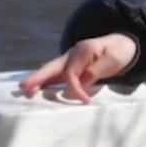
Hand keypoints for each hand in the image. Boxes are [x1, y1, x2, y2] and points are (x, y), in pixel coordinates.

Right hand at [17, 34, 139, 103]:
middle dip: (38, 78)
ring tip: (26, 91)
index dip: (75, 89)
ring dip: (38, 81)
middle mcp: (71, 54)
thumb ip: (97, 69)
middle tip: (24, 87)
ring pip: (50, 71)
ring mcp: (68, 60)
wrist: (121, 44)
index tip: (85, 101)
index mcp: (82, 51)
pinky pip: (55, 76)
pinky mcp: (69, 67)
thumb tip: (81, 81)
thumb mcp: (113, 59)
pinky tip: (36, 90)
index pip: (71, 73)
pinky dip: (45, 82)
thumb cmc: (119, 52)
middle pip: (51, 67)